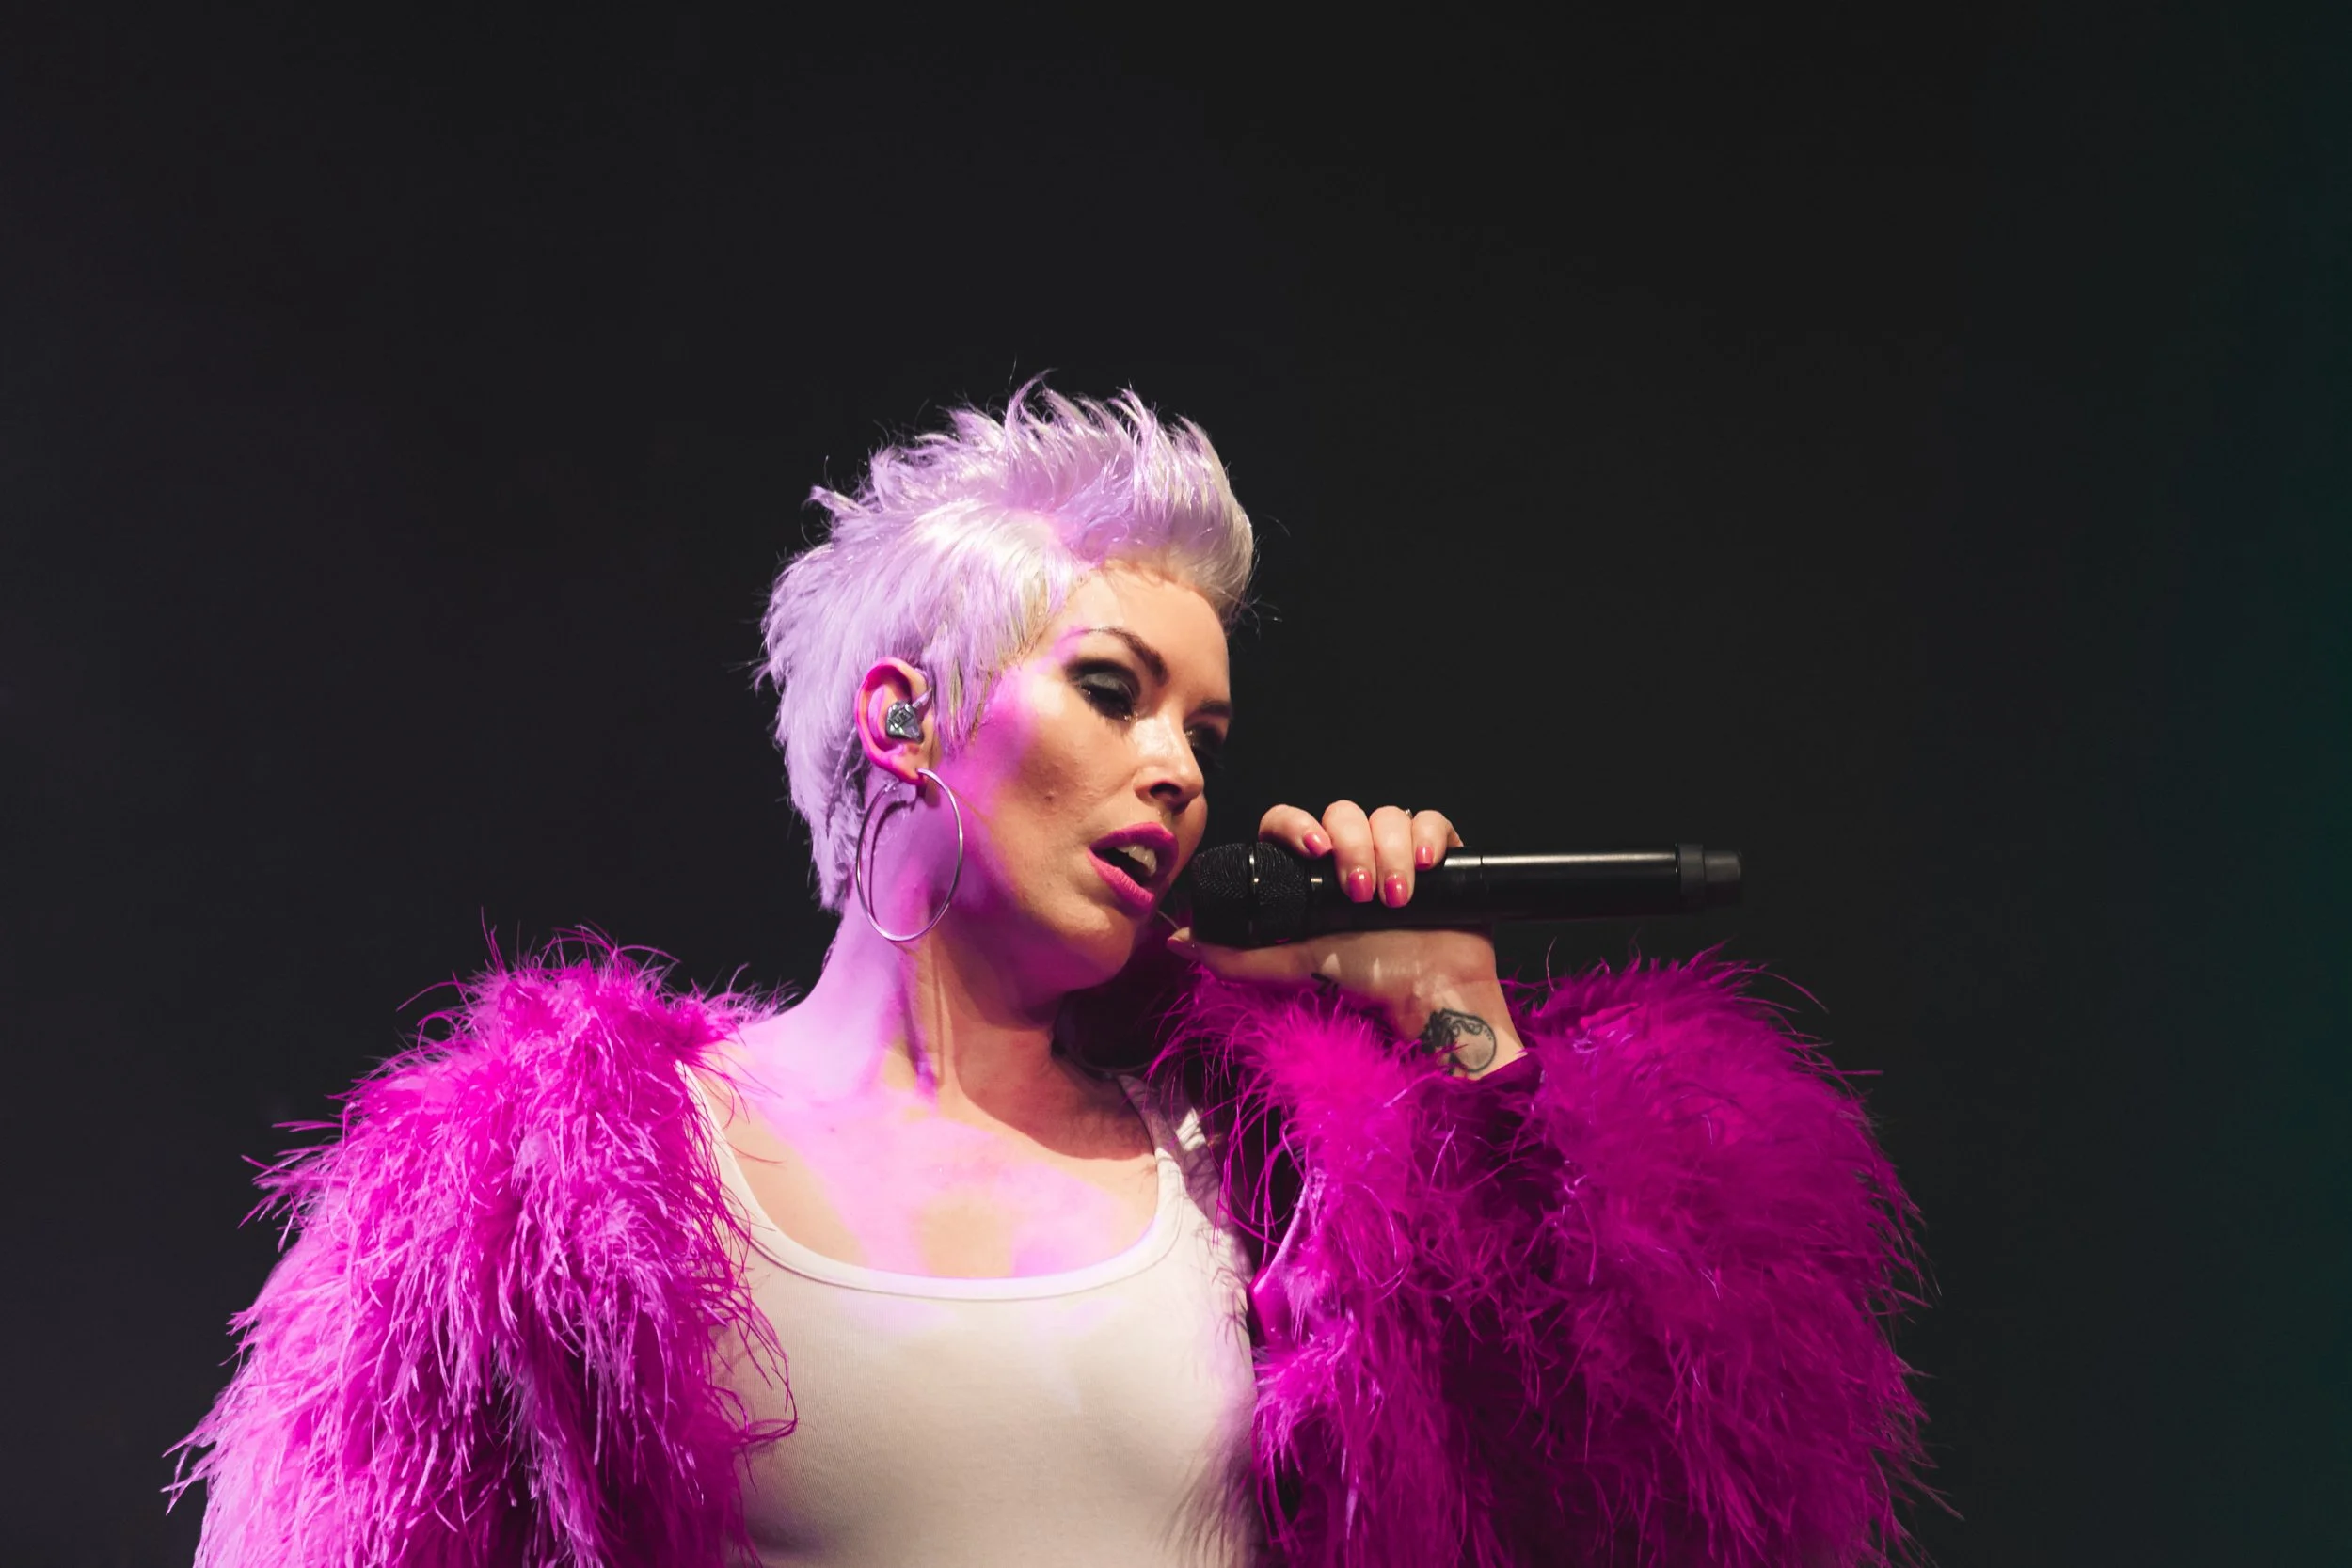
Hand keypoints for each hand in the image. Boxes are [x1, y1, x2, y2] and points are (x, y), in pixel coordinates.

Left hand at [1167, 801, 1526, 1078]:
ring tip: (1397, 899)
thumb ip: (1239, 955)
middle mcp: (1353, 856)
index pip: (1291, 823)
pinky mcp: (1437, 852)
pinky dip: (1427, 837)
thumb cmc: (1367, 979)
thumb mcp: (1297, 963)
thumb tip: (1180, 942)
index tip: (1314, 852)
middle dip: (1353, 847)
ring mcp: (1395, 852)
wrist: (1432, 994)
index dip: (1298, 826)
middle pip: (1342, 812)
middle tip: (1360, 894)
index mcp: (1314, 874)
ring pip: (1386, 814)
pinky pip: (1430, 819)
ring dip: (1390, 853)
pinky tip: (1426, 867)